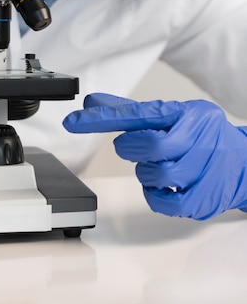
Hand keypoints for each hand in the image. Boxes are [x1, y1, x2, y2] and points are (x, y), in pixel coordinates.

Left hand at [63, 93, 246, 219]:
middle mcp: (196, 137)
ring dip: (144, 173)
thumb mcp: (169, 114)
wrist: (244, 162)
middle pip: (150, 146)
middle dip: (132, 149)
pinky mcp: (203, 198)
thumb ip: (128, 110)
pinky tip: (160, 186)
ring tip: (153, 167)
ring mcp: (203, 169)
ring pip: (159, 175)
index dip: (102, 118)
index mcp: (183, 113)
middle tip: (132, 148)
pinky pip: (167, 203)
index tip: (73, 121)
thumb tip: (92, 101)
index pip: (137, 114)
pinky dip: (154, 195)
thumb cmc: (200, 135)